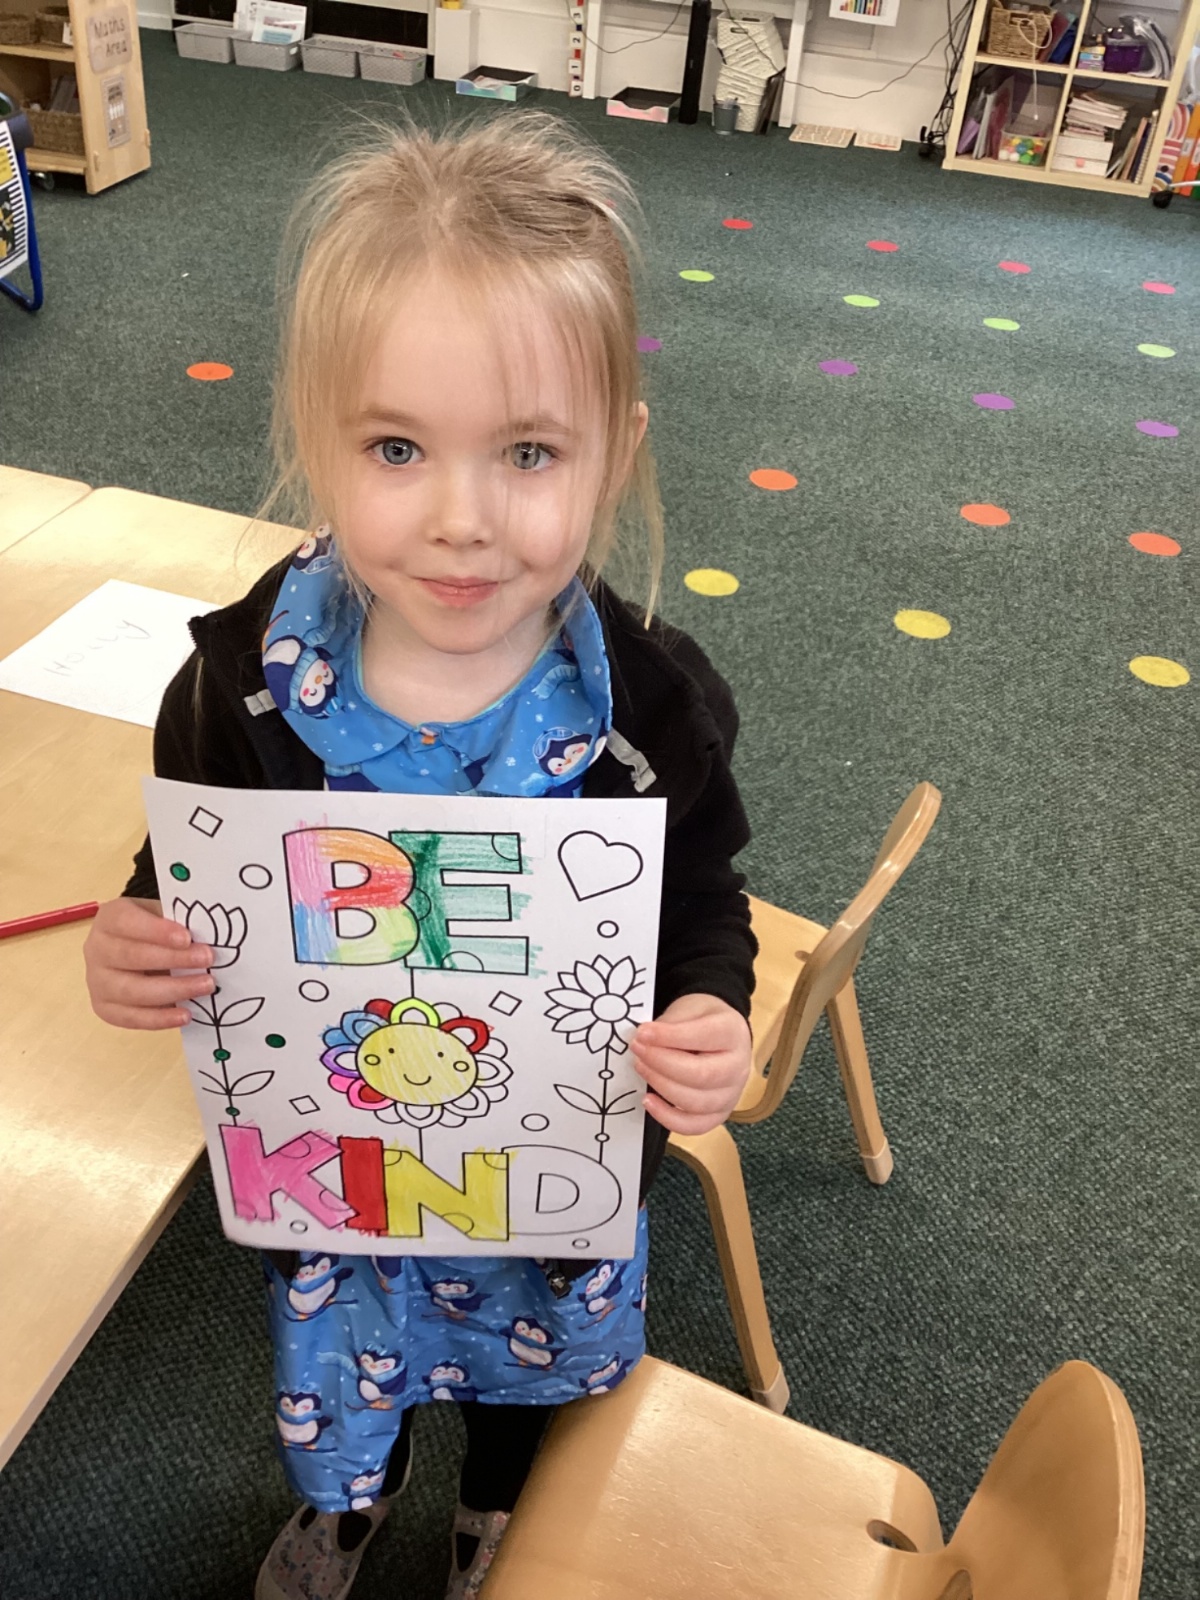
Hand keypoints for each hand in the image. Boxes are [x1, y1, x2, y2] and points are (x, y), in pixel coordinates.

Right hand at [84, 896, 215, 1030]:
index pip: (126, 923)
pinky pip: (129, 1017)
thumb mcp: (163, 915)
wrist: (135, 946)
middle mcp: (96, 949)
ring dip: (172, 990)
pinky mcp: (104, 1007)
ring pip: (130, 991)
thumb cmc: (154, 928)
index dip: (156, 931)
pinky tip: (185, 1014)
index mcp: (110, 919)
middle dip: (172, 960)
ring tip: (204, 986)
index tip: (187, 938)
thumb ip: (179, 923)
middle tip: (207, 960)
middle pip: (130, 957)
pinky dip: (159, 1019)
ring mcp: (97, 981)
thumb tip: (207, 939)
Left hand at [629, 992, 751, 1135]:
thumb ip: (670, 1024)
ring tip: (640, 1066)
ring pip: (695, 1103)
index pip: (704, 1037)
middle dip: (661, 1063)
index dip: (670, 1037)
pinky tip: (648, 1099)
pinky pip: (694, 1126)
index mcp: (733, 1033)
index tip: (642, 1033)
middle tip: (637, 1049)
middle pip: (701, 1075)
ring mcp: (731, 1094)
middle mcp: (738, 1067)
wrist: (720, 1034)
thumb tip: (644, 1040)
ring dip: (661, 1086)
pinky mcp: (718, 1114)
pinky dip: (667, 1118)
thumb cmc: (702, 1020)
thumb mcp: (689, 1008)